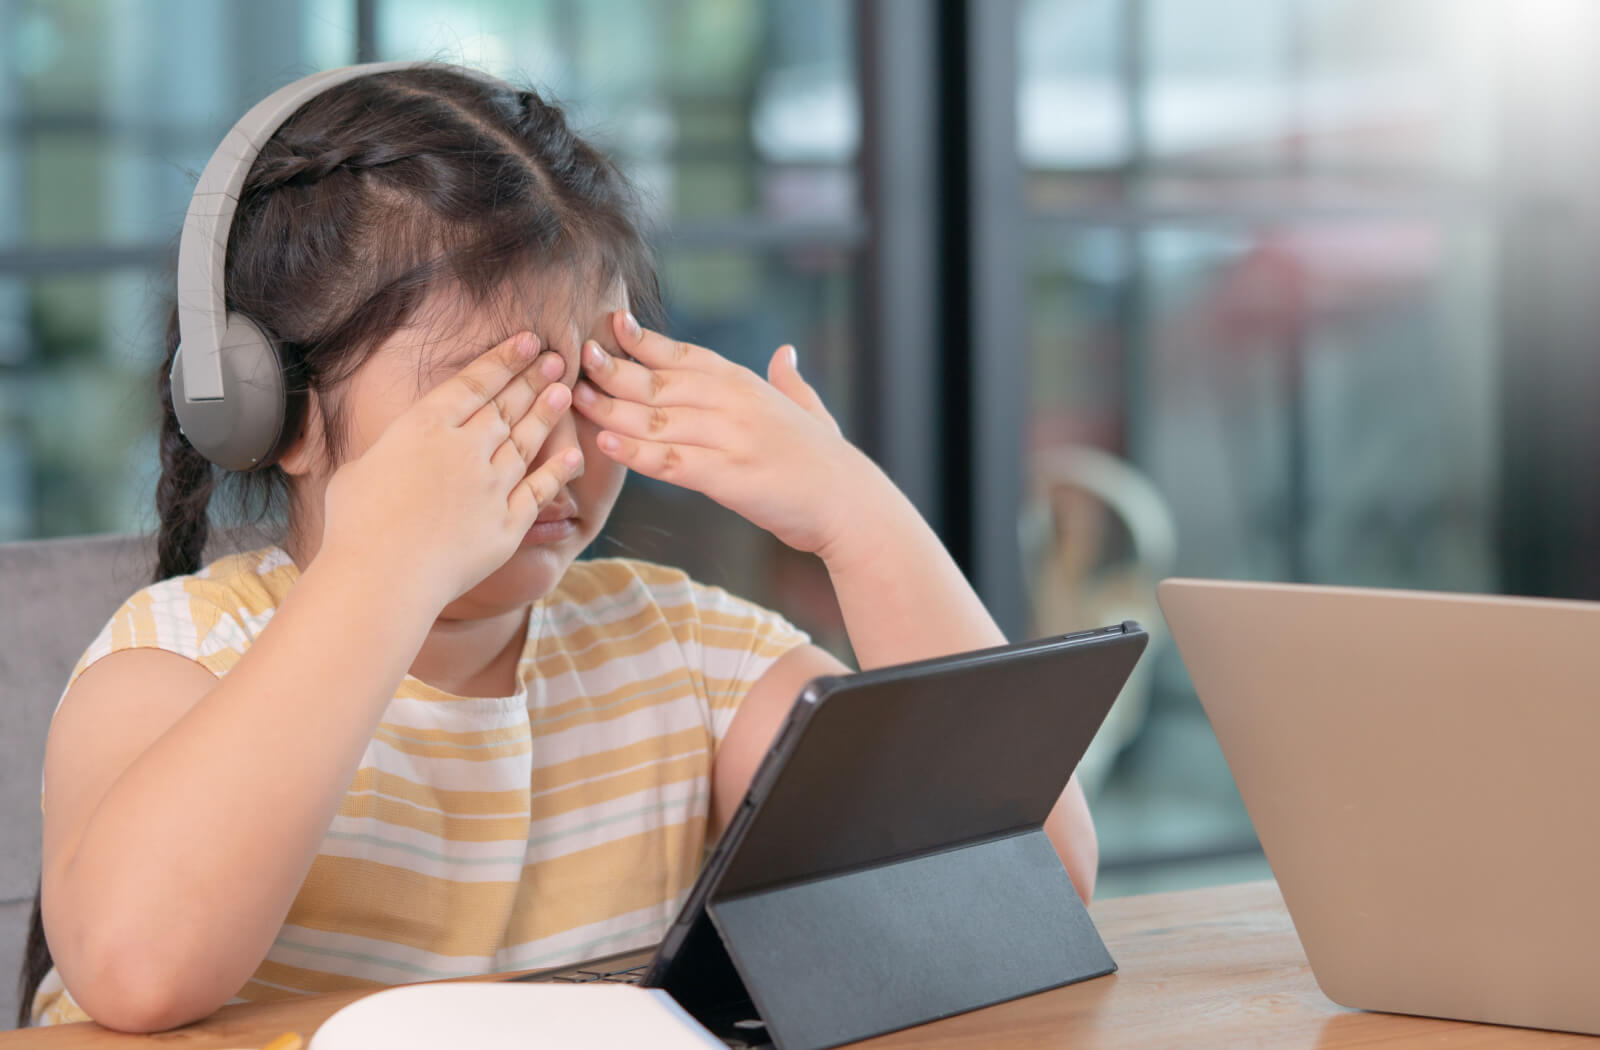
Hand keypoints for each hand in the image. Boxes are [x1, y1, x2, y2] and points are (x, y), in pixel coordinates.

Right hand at [320, 331, 581, 605]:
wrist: (382, 578)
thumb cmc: (355, 526)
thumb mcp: (356, 470)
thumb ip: (385, 453)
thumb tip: (390, 451)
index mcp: (423, 427)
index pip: (473, 383)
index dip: (503, 360)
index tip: (527, 340)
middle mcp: (464, 449)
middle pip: (506, 407)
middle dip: (533, 379)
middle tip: (555, 359)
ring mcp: (491, 486)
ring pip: (527, 442)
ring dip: (547, 415)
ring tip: (565, 392)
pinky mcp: (508, 524)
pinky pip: (540, 491)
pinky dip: (558, 471)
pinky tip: (574, 455)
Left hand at [572, 311, 871, 556]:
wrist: (849, 505)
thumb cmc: (826, 461)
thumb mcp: (809, 409)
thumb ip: (790, 380)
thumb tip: (785, 352)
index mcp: (747, 384)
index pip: (684, 354)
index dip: (643, 340)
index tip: (610, 326)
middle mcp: (735, 403)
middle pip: (660, 382)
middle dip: (614, 370)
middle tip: (575, 360)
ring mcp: (731, 438)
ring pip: (657, 420)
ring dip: (612, 410)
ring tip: (577, 400)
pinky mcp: (728, 477)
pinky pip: (671, 462)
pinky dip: (636, 454)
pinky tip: (607, 445)